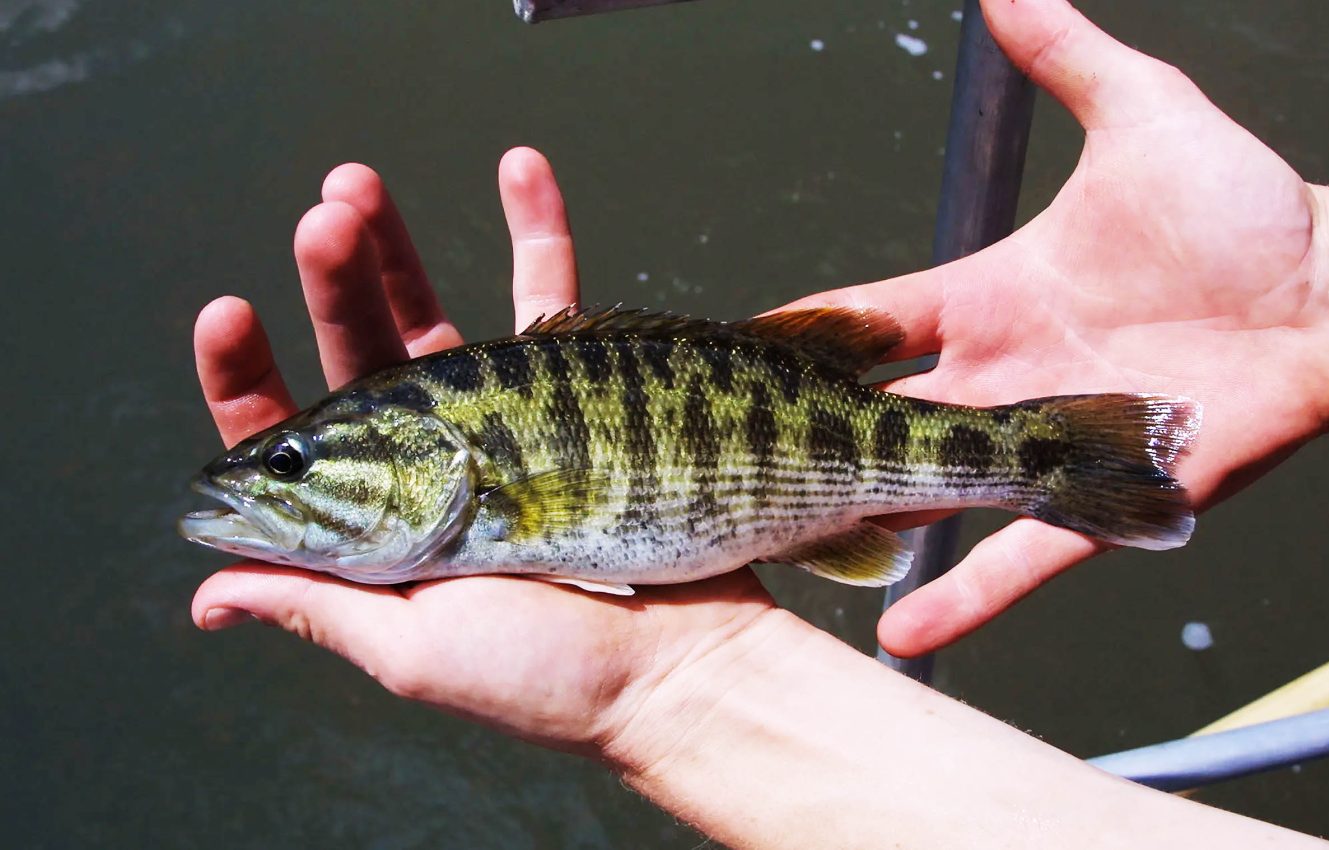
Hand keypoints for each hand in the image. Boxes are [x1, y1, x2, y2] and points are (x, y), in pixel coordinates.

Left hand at [190, 149, 775, 753]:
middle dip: (329, 283)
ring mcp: (503, 430)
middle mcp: (431, 472)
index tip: (227, 309)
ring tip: (358, 183)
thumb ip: (315, 607)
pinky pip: (556, 297)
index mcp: (377, 527)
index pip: (291, 442)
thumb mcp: (413, 650)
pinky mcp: (580, 401)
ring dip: (398, 245)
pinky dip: (540, 230)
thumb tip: (205, 592)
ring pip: (438, 314)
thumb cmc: (551, 675)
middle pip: (360, 355)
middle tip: (319, 219)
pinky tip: (522, 166)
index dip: (247, 373)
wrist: (685, 667)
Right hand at [785, 0, 1328, 655]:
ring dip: (862, 523)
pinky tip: (901, 635)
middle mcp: (998, 374)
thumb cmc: (1243, 209)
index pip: (865, 320)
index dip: (799, 333)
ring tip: (779, 552)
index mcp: (989, 296)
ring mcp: (1040, 443)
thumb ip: (1066, 56)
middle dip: (810, 439)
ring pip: (927, 490)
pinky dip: (964, 597)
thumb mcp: (1140, 115)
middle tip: (729, 464)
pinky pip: (1018, 555)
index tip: (728, 350)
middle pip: (877, 414)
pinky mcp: (1097, 495)